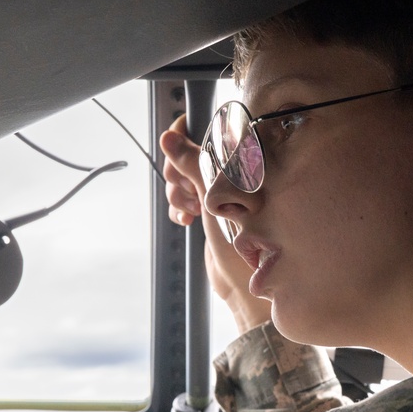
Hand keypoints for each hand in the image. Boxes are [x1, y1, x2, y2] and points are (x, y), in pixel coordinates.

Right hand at [160, 114, 271, 332]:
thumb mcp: (215, 196)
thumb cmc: (243, 240)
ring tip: (190, 212)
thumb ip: (193, 163)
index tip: (175, 147)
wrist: (243, 283)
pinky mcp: (211, 207)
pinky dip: (180, 206)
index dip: (185, 136)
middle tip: (188, 194)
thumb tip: (169, 137)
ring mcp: (219, 189)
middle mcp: (230, 170)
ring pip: (182, 175)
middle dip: (178, 172)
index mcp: (240, 159)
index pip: (206, 128)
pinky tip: (186, 221)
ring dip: (178, 192)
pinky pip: (184, 195)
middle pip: (187, 151)